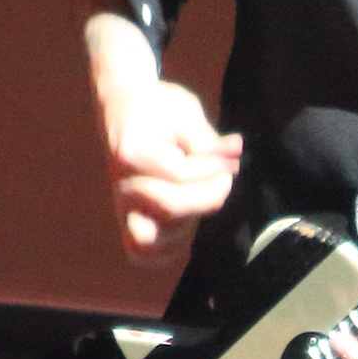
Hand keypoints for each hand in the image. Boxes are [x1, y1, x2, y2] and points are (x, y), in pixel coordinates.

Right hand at [101, 73, 241, 264]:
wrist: (124, 109)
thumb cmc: (157, 108)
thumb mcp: (184, 110)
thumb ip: (208, 138)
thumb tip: (236, 153)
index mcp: (132, 152)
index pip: (181, 174)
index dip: (213, 168)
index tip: (230, 155)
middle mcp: (122, 183)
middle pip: (170, 206)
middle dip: (208, 194)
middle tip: (224, 179)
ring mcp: (121, 204)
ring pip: (148, 240)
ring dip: (187, 225)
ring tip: (201, 201)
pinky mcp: (126, 217)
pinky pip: (140, 251)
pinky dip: (166, 249)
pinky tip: (187, 225)